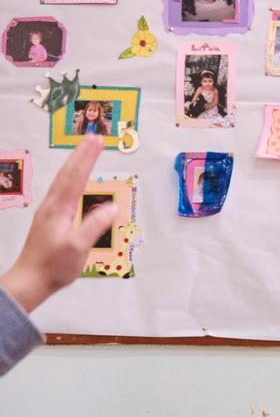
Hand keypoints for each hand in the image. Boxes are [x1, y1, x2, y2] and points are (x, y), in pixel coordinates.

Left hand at [0, 137, 116, 312]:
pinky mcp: (49, 218)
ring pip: (63, 180)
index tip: (98, 141)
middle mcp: (52, 206)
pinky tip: (74, 179)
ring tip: (85, 150)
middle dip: (81, 154)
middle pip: (67, 174)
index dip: (87, 158)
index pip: (76, 178)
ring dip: (75, 163)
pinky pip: (62, 190)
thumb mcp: (78, 248)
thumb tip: (111, 207)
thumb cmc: (54, 266)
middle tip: (94, 137)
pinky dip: (70, 177)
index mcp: (59, 209)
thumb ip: (94, 225)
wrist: (30, 280)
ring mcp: (49, 211)